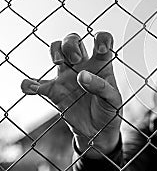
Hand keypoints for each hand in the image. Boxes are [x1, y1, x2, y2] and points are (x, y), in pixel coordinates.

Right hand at [21, 32, 121, 157]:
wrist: (98, 132)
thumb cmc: (109, 110)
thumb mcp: (113, 100)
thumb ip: (102, 87)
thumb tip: (82, 76)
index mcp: (102, 64)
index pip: (103, 40)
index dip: (101, 38)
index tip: (100, 49)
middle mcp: (83, 65)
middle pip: (73, 40)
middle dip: (71, 44)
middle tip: (77, 60)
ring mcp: (67, 77)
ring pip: (56, 52)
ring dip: (55, 51)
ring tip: (58, 62)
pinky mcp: (54, 92)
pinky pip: (37, 84)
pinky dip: (30, 84)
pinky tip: (31, 88)